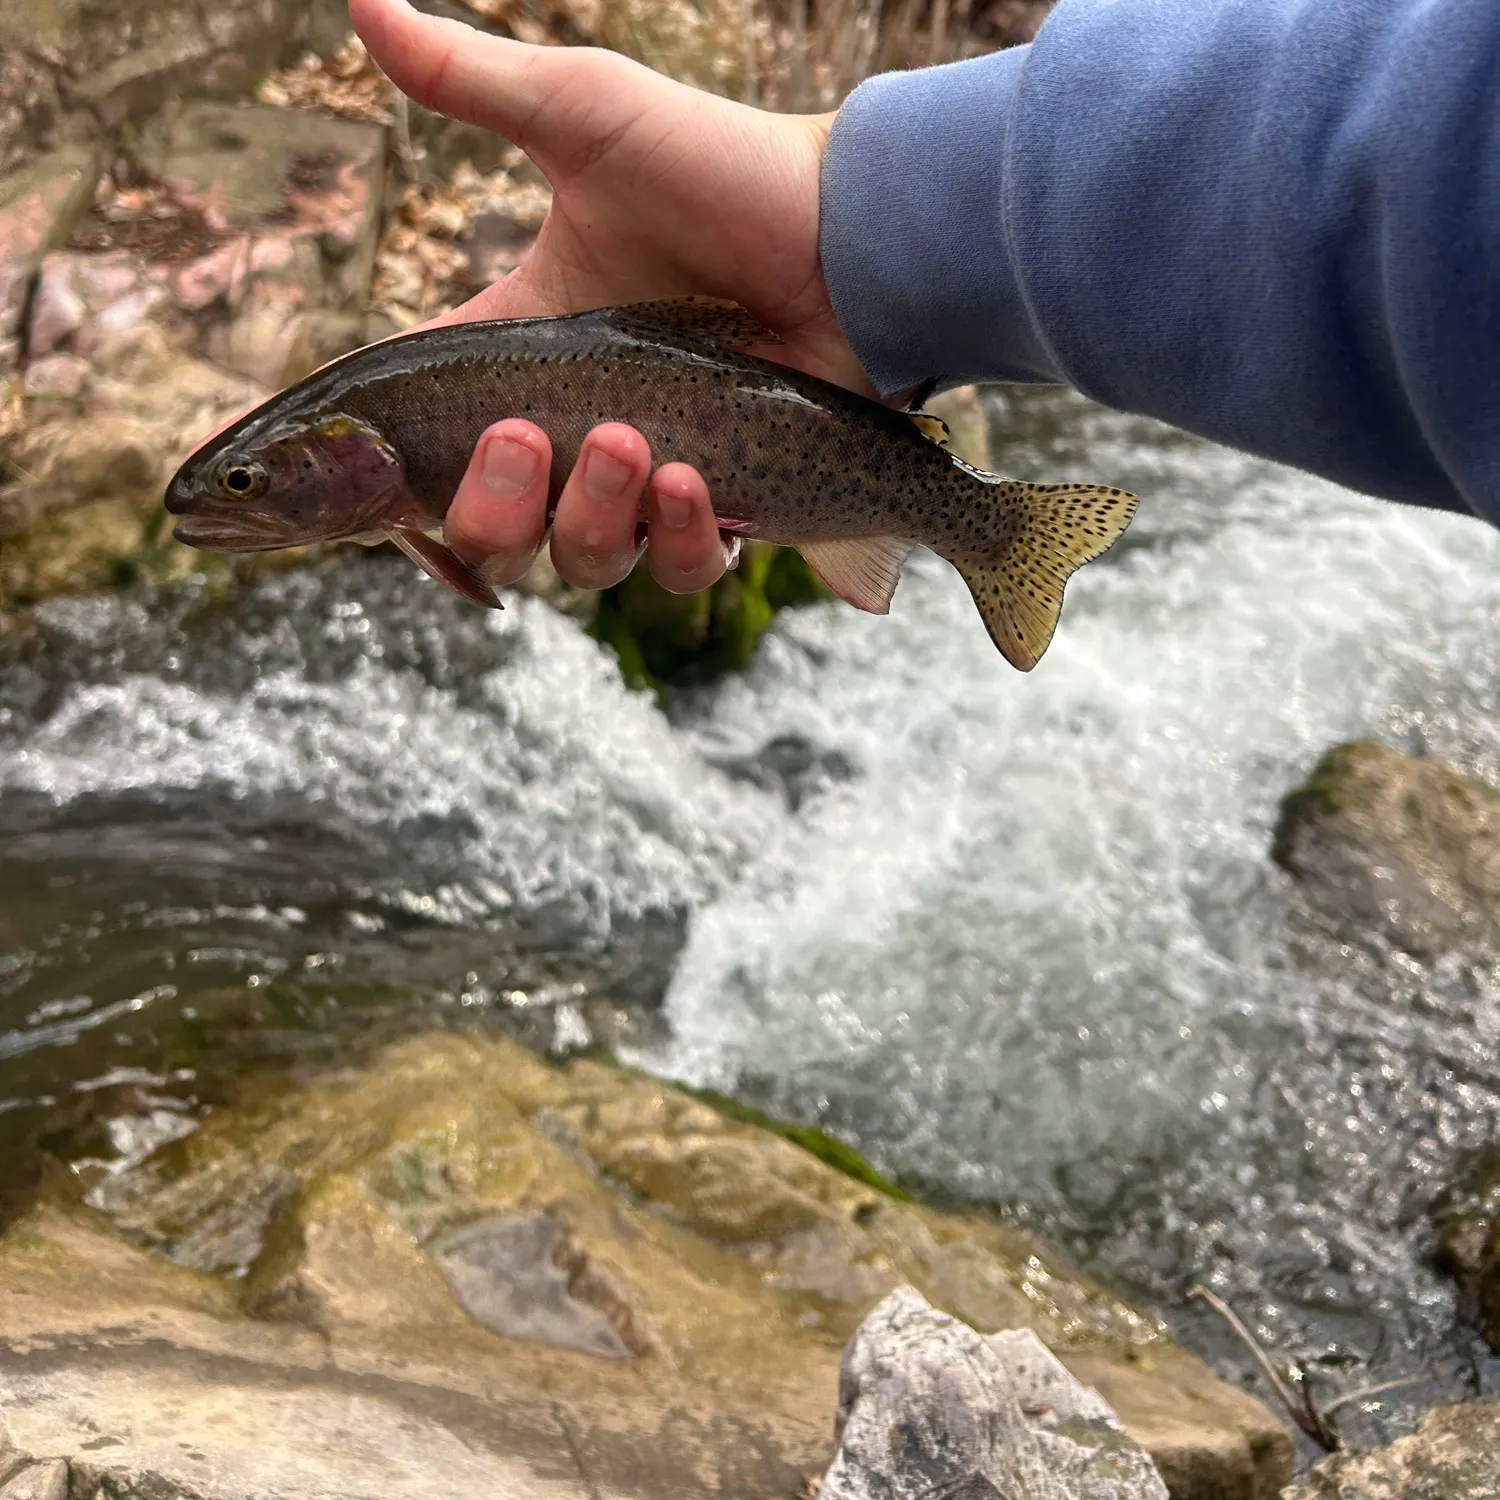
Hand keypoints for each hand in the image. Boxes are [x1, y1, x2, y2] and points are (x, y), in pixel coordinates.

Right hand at [350, 0, 865, 593]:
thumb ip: (471, 83)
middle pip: (487, 529)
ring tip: (627, 445)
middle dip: (487, 504)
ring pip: (579, 560)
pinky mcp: (728, 510)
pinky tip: (690, 480)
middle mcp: (579, 430)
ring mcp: (651, 481)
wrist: (857, 233)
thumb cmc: (727, 172)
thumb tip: (358, 3)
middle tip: (522, 440)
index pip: (426, 428)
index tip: (351, 469)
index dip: (378, 463)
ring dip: (586, 517)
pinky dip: (677, 538)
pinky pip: (679, 569)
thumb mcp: (589, 117)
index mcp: (528, 352)